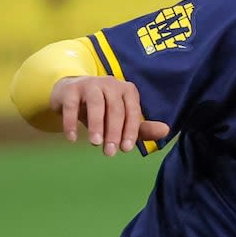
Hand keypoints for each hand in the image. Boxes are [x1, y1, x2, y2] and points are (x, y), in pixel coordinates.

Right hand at [50, 75, 170, 155]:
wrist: (69, 94)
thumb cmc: (101, 110)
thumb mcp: (120, 119)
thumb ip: (141, 128)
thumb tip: (166, 131)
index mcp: (127, 90)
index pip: (132, 111)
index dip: (130, 131)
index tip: (125, 149)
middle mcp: (111, 84)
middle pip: (116, 109)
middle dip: (114, 132)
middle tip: (110, 152)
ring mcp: (90, 84)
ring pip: (96, 104)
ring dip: (97, 125)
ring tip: (95, 143)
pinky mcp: (71, 89)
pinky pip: (72, 105)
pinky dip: (72, 122)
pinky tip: (72, 138)